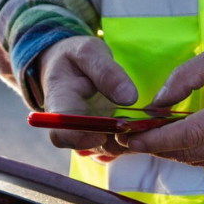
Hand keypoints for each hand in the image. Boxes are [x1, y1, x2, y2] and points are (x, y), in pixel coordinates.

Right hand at [37, 36, 137, 161]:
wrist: (68, 65)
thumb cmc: (76, 56)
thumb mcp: (89, 52)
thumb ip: (107, 72)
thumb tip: (129, 98)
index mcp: (60, 103)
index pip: (61, 134)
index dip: (83, 139)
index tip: (106, 132)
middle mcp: (69, 125)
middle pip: (87, 148)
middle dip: (115, 143)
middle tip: (138, 128)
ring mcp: (83, 132)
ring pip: (103, 151)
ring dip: (125, 144)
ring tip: (143, 128)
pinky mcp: (96, 135)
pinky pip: (111, 149)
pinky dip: (127, 144)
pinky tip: (140, 130)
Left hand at [118, 42, 203, 182]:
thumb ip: (185, 76)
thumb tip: (156, 103)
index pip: (188, 135)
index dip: (154, 139)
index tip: (129, 136)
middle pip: (188, 153)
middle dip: (157, 146)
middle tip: (135, 135)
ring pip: (199, 162)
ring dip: (178, 150)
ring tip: (164, 134)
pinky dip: (201, 155)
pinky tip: (202, 139)